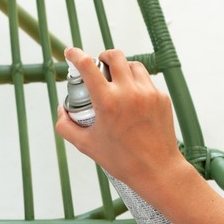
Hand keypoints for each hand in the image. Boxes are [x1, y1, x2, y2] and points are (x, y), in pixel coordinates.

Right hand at [55, 47, 190, 204]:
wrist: (158, 170)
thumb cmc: (123, 160)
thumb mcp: (86, 145)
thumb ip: (66, 126)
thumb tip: (61, 111)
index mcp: (107, 102)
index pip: (88, 66)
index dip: (76, 55)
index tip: (71, 52)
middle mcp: (129, 93)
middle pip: (115, 56)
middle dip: (104, 57)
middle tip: (99, 67)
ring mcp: (148, 93)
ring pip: (133, 65)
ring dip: (122, 68)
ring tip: (118, 83)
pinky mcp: (162, 98)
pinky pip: (147, 80)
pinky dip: (137, 83)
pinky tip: (133, 99)